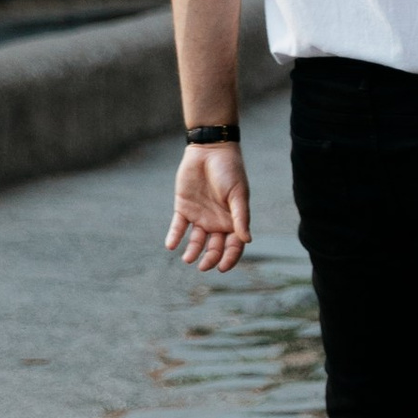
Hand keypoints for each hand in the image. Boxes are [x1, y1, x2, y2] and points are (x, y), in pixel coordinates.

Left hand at [166, 142, 250, 272]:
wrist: (210, 149)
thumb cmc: (229, 170)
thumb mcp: (238, 194)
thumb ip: (241, 217)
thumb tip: (247, 240)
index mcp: (233, 220)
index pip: (233, 246)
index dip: (229, 258)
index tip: (222, 268)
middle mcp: (217, 222)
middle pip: (214, 247)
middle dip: (210, 258)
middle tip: (203, 266)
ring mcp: (200, 216)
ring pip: (196, 241)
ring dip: (192, 251)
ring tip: (188, 259)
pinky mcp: (183, 208)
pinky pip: (178, 227)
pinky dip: (174, 237)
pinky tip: (171, 245)